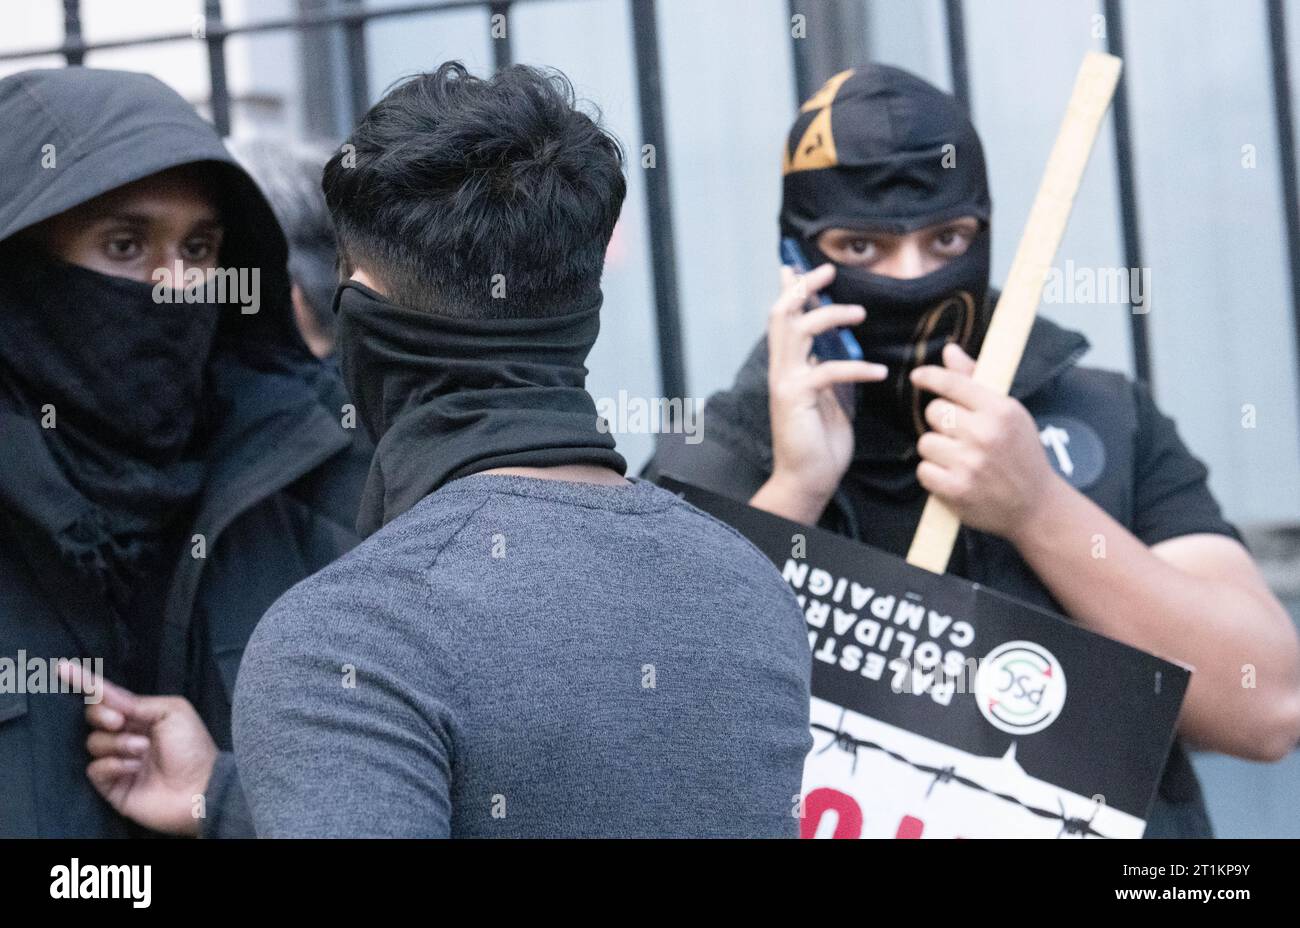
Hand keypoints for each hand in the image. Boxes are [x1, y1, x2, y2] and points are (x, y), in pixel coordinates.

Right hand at [59, 660, 217, 836]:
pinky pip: (95, 768)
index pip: (108, 696)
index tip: (63, 668)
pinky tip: (133, 767)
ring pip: (94, 742)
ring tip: (142, 750)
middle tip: (120, 721)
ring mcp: (117, 759)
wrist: (199, 787)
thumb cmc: (192, 747)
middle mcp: (126, 735)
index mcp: (141, 715)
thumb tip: (107, 695)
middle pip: (93, 717)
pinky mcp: (111, 784)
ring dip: (118, 743)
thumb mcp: (172, 711)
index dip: (86, 682)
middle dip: (102, 715)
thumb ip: (137, 702)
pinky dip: (113, 764)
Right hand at [761, 263, 887, 519]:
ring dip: (829, 315)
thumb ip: (833, 370)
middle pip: (783, 314)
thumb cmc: (821, 441)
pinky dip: (856, 367)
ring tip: (859, 313)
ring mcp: (786, 383)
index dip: (790, 290)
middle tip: (827, 272)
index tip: (797, 266)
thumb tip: (844, 346)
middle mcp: (782, 369)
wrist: (808, 478)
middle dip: (804, 287)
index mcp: (789, 367)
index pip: (785, 319)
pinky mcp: (796, 399)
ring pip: (798, 330)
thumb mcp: (832, 397)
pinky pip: (826, 371)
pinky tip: (878, 372)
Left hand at [909, 343, 1065, 539]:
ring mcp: (970, 463)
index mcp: (1000, 410)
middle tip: (960, 435)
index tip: (919, 376)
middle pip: (934, 412)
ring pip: (925, 442)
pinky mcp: (957, 489)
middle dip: (941, 422)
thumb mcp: (1009, 413)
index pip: (953, 383)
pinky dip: (933, 474)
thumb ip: (975, 381)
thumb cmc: (1020, 453)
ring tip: (959, 458)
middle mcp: (985, 434)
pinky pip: (923, 470)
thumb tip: (949, 351)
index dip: (930, 376)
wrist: (1035, 505)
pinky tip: (953, 476)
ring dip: (936, 450)